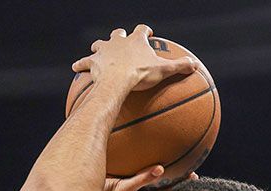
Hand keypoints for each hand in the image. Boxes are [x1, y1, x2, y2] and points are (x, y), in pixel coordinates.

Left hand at [72, 25, 196, 90]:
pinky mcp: (92, 62)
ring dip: (99, 47)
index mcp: (135, 41)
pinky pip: (84, 62)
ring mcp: (103, 51)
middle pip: (117, 34)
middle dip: (119, 36)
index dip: (145, 31)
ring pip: (99, 44)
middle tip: (120, 40)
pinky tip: (75, 68)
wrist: (118, 81)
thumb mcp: (163, 71)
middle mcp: (118, 41)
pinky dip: (80, 65)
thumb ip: (180, 66)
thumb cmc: (141, 74)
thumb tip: (196, 65)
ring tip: (98, 50)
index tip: (148, 33)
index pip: (141, 30)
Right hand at [103, 165, 197, 190]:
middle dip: (171, 178)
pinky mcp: (118, 184)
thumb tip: (161, 168)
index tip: (194, 176)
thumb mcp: (123, 189)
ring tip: (170, 159)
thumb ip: (141, 179)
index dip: (180, 185)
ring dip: (157, 172)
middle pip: (158, 188)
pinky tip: (143, 156)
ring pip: (147, 181)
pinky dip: (143, 166)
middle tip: (188, 167)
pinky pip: (135, 174)